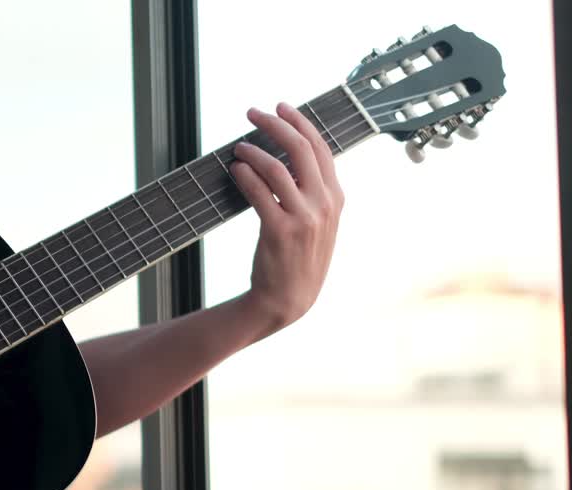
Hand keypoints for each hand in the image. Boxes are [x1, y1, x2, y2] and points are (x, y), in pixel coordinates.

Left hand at [230, 102, 344, 331]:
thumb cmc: (299, 258)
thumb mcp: (319, 223)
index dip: (299, 122)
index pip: (321, 148)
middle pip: (301, 148)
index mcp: (336, 198)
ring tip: (238, 147)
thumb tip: (291, 158)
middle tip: (253, 113)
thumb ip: (313, 192)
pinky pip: (259, 192)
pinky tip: (235, 169)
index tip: (280, 107)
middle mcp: (324, 204)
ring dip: (253, 151)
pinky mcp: (279, 230)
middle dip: (275, 124)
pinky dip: (245, 175)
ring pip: (277, 167)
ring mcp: (303, 217)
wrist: (289, 299)